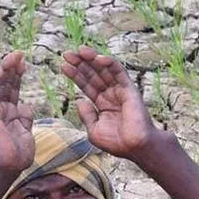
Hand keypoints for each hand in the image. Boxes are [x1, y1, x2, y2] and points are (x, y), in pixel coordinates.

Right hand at [0, 52, 34, 175]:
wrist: (8, 167)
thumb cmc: (17, 155)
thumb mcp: (27, 132)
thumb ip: (25, 118)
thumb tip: (27, 104)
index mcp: (10, 113)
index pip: (13, 89)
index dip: (18, 75)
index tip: (25, 62)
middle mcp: (0, 109)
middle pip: (5, 84)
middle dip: (12, 68)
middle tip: (19, 53)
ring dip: (4, 70)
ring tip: (13, 56)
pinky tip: (0, 70)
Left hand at [61, 46, 159, 160]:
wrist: (136, 148)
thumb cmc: (117, 142)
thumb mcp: (94, 130)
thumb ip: (86, 115)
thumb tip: (79, 100)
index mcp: (102, 103)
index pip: (86, 85)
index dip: (75, 75)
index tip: (63, 65)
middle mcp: (110, 94)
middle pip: (93, 74)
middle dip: (80, 63)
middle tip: (67, 53)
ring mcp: (120, 90)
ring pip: (104, 70)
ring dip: (92, 59)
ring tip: (79, 51)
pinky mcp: (129, 89)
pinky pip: (119, 72)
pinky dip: (110, 63)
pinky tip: (98, 58)